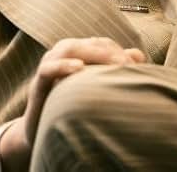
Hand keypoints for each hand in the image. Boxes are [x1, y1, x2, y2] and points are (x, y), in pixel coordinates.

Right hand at [0, 37, 145, 170]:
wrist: (43, 132)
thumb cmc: (73, 107)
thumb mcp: (96, 87)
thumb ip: (115, 69)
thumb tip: (138, 55)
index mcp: (76, 54)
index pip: (101, 44)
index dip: (119, 51)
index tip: (138, 65)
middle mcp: (61, 55)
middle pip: (87, 44)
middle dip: (111, 53)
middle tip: (128, 66)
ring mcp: (48, 67)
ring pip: (68, 49)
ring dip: (92, 54)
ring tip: (112, 64)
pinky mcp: (37, 85)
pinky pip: (47, 69)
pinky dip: (62, 65)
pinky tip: (79, 68)